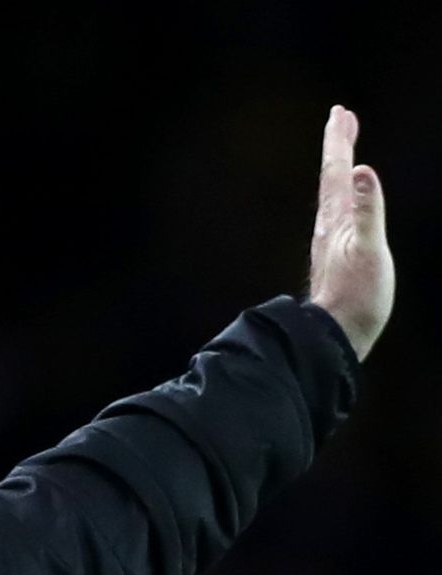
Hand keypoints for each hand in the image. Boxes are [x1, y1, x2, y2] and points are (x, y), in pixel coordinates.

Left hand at [308, 106, 393, 361]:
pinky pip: (340, 216)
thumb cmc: (358, 297)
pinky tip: (346, 204)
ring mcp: (332, 243)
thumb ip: (367, 210)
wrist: (336, 336)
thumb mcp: (369, 250)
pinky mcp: (336, 258)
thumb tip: (362, 170)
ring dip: (339, 169)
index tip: (339, 113)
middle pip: (332, 179)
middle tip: (341, 118)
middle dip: (337, 147)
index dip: (338, 142)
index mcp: (337, 221)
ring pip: (333, 196)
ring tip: (343, 152)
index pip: (336, 172)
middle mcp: (329, 228)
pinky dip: (344, 198)